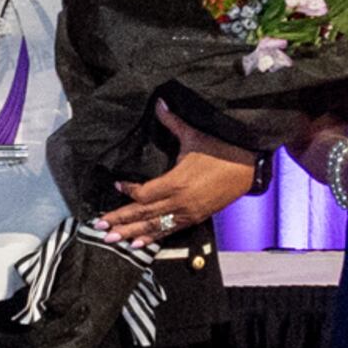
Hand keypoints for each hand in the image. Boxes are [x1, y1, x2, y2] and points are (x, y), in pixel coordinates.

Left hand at [99, 106, 257, 241]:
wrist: (248, 166)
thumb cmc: (220, 149)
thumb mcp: (194, 135)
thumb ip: (172, 122)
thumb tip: (159, 103)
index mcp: (176, 182)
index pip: (143, 193)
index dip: (127, 190)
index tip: (116, 185)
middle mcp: (179, 202)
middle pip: (143, 214)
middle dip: (120, 221)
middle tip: (99, 227)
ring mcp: (188, 213)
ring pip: (154, 227)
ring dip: (131, 234)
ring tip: (111, 240)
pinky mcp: (196, 219)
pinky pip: (170, 231)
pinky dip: (153, 237)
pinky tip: (138, 244)